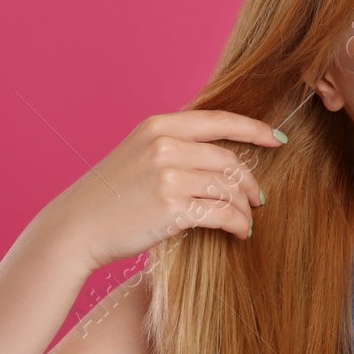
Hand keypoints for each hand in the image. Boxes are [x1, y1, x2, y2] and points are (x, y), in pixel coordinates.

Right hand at [45, 110, 285, 272]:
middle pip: (229, 159)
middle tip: (258, 198)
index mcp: (159, 126)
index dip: (254, 129)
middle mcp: (165, 145)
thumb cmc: (110, 196)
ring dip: (245, 206)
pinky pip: (222, 213)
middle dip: (250, 181)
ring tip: (247, 218)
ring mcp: (168, 175)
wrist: (76, 227)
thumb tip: (220, 152)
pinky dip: (238, 224)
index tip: (277, 140)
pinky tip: (239, 232)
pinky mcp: (171, 208)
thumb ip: (173, 145)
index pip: (220, 120)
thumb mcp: (137, 154)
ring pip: (229, 187)